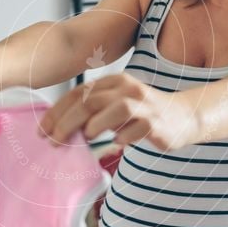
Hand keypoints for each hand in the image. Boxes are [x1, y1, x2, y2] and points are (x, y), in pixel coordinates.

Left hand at [37, 73, 200, 150]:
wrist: (185, 115)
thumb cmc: (144, 113)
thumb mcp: (117, 105)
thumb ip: (94, 111)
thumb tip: (62, 128)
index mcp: (114, 82)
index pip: (78, 93)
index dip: (56, 112)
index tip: (41, 130)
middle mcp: (127, 89)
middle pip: (89, 102)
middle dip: (66, 123)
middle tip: (52, 141)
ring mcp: (144, 105)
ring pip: (113, 111)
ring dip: (95, 126)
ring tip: (86, 138)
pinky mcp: (156, 123)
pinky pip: (135, 130)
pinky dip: (123, 138)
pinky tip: (117, 144)